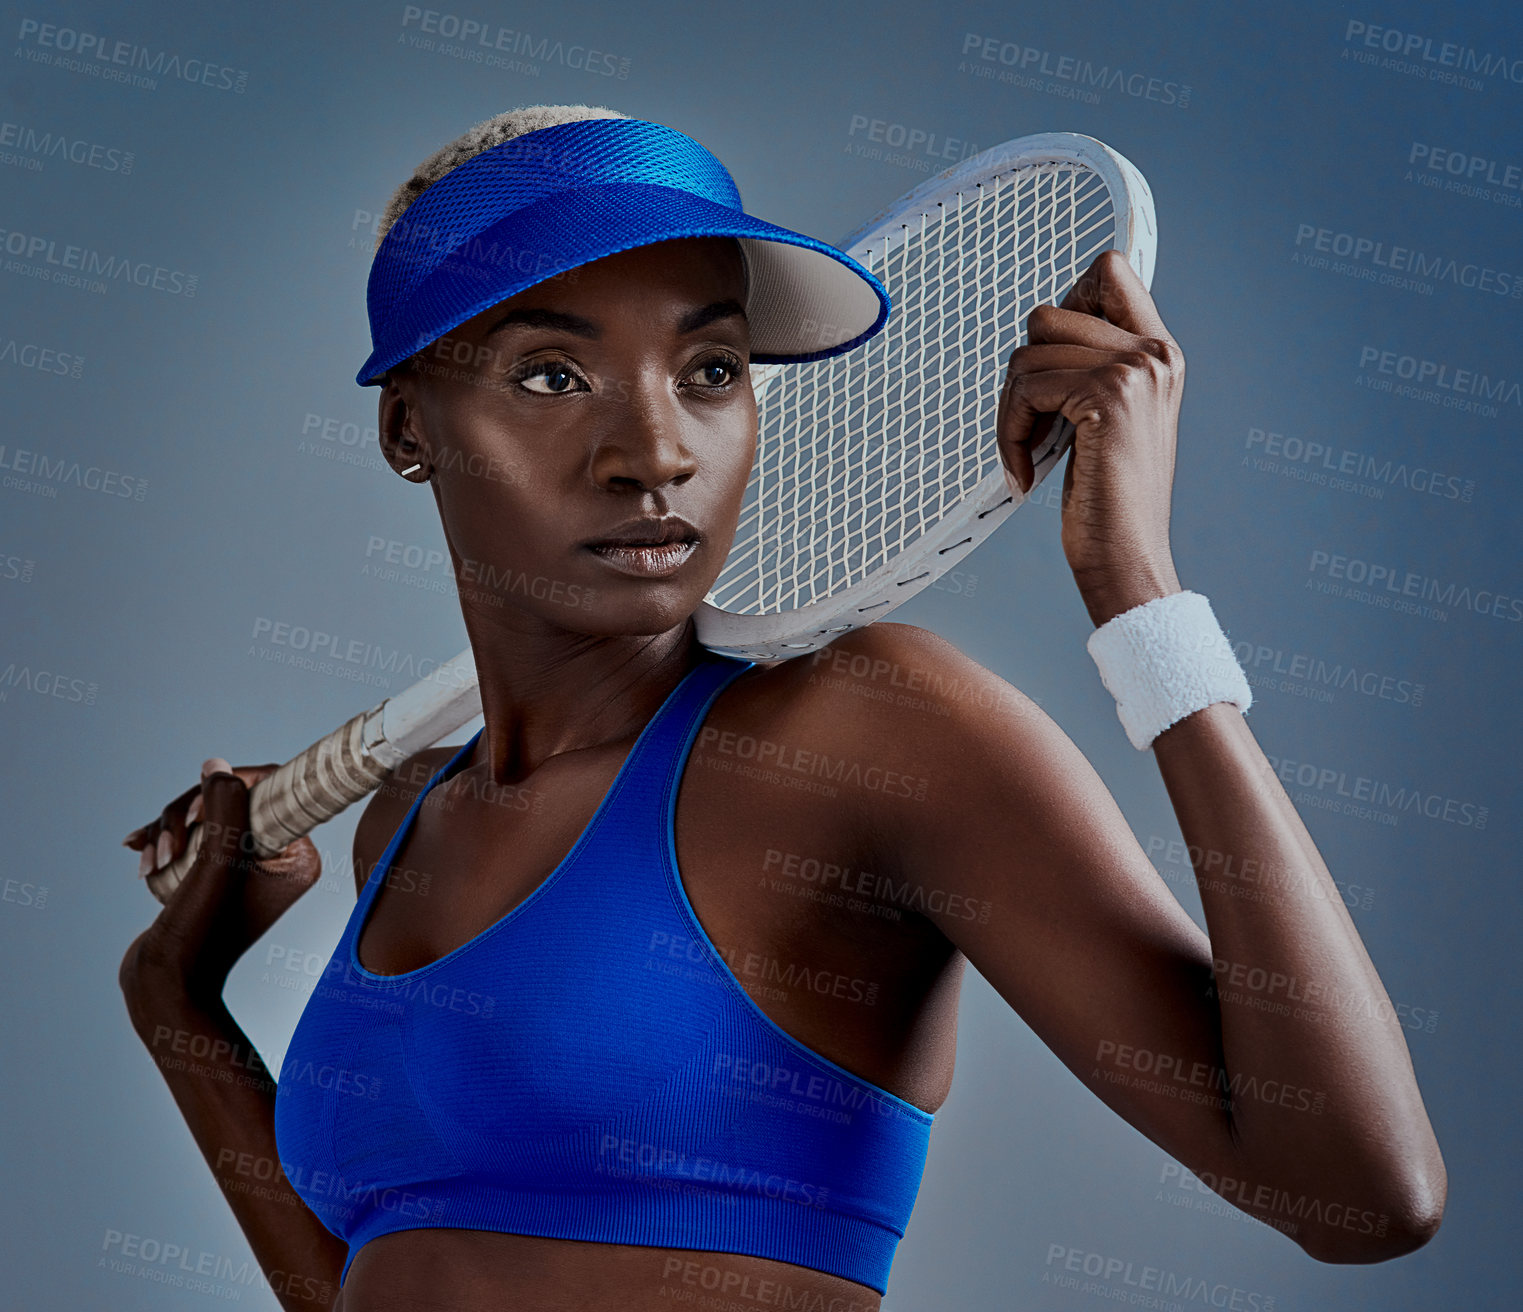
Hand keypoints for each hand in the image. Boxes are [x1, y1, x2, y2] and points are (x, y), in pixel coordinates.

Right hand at [119, 760, 320, 1016]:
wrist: (166, 985)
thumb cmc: (198, 932)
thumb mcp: (214, 863)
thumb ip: (224, 808)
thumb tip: (218, 766)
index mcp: (297, 854)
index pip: (273, 789)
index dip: (229, 788)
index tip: (196, 813)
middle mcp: (279, 856)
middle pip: (233, 798)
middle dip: (188, 815)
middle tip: (168, 848)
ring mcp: (246, 864)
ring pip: (204, 814)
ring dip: (170, 831)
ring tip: (153, 863)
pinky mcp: (215, 871)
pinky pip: (192, 835)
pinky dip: (164, 842)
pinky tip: (144, 860)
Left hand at [996, 249, 1184, 625]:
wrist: (1127, 556)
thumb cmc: (1107, 500)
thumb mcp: (1104, 418)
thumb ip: (1090, 366)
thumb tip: (1042, 324)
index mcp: (1158, 351)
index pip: (1109, 269)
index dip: (1066, 303)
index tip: (1053, 369)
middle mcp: (1154, 352)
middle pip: (1047, 315)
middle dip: (1023, 375)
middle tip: (1033, 426)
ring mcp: (1135, 370)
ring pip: (1027, 354)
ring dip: (1012, 410)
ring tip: (1030, 454)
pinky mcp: (1108, 396)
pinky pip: (1025, 389)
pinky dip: (1010, 433)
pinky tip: (1024, 473)